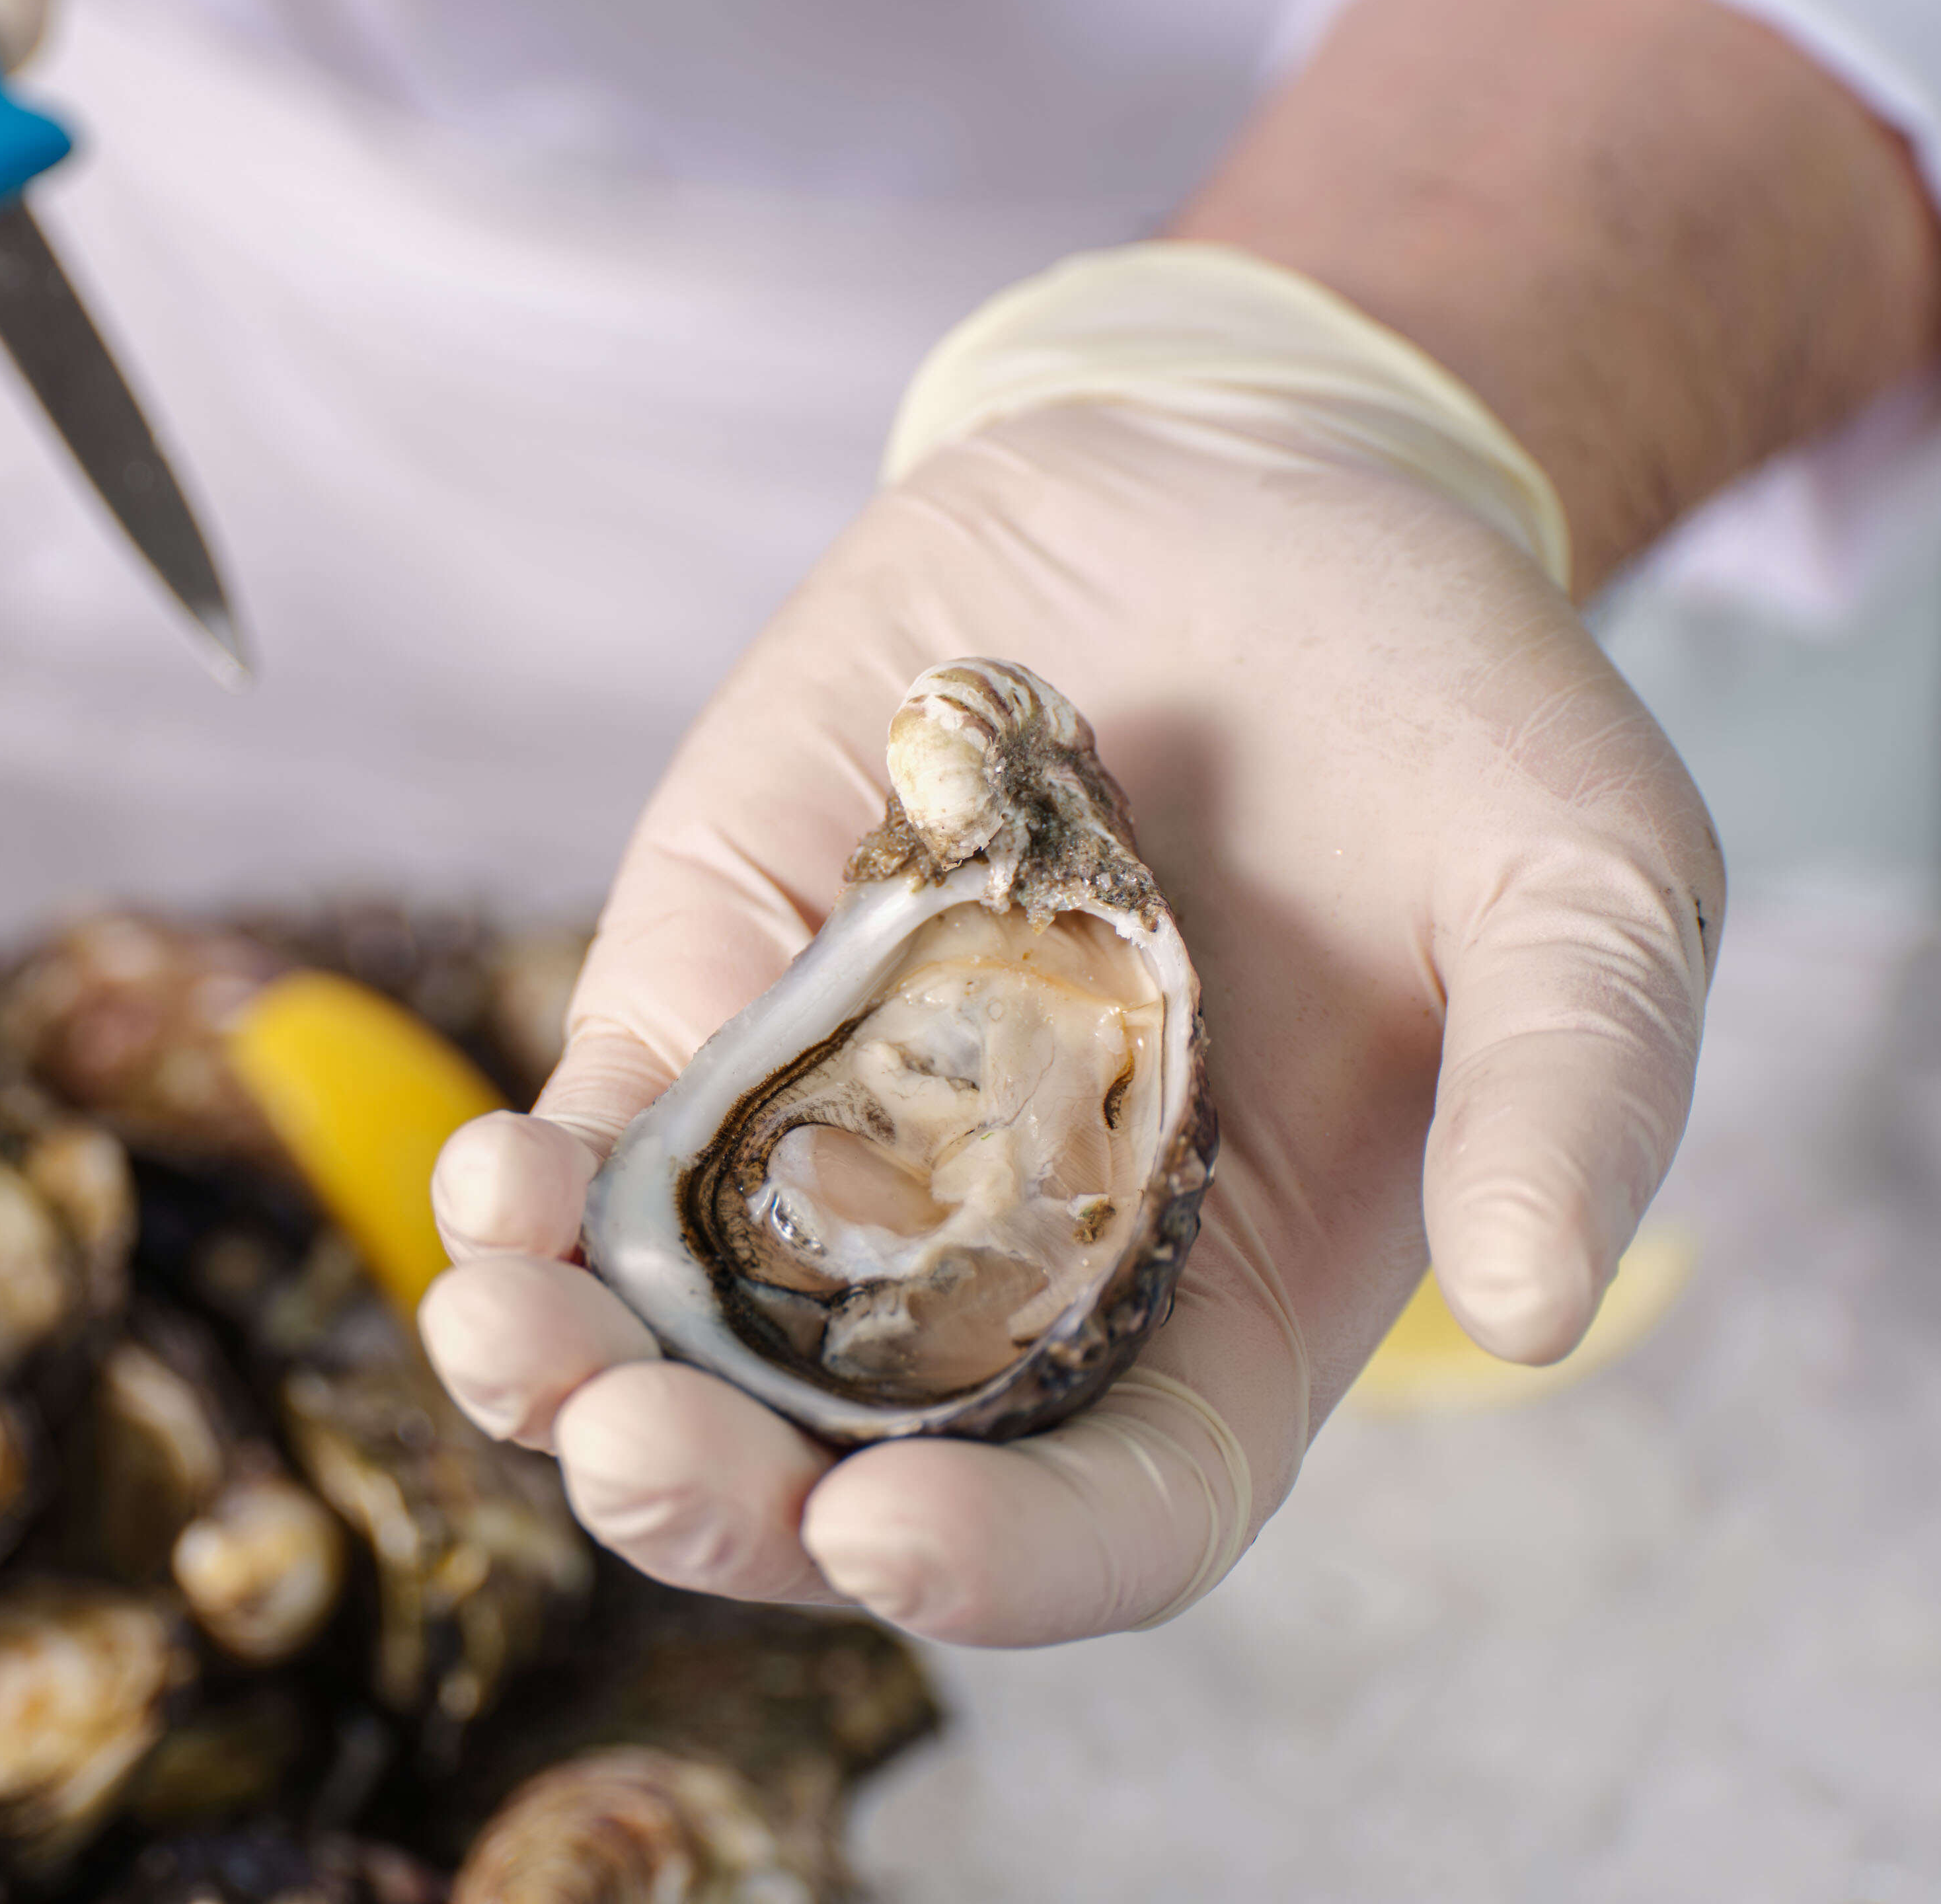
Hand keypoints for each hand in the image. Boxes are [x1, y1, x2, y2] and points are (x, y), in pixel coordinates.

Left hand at [416, 245, 1722, 1641]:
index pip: (1107, 1516)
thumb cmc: (1442, 709)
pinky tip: (488, 1186)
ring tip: (502, 1340)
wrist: (1244, 499)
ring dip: (573, 1377)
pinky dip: (530, 1199)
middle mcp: (1013, 1271)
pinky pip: (604, 1158)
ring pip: (683, 1345)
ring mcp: (846, 1152)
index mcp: (1222, 1306)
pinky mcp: (722, 1017)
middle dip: (724, 1497)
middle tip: (639, 1454)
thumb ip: (1567, 1089)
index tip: (890, 1535)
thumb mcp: (1575, 879)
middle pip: (845, 1468)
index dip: (1005, 1564)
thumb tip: (1538, 1311)